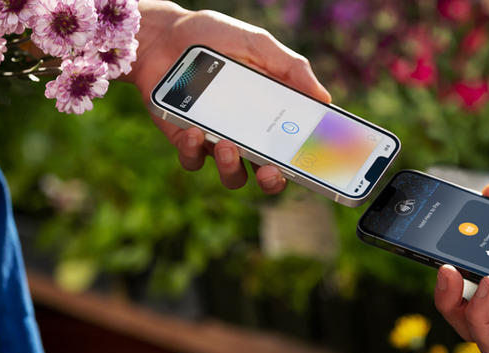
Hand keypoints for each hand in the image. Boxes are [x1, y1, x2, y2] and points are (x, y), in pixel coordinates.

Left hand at [124, 1, 330, 191]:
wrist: (164, 35)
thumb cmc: (215, 37)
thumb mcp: (259, 45)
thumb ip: (291, 67)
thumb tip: (325, 98)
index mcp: (271, 116)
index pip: (294, 148)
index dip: (305, 162)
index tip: (311, 164)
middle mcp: (247, 134)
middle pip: (268, 173)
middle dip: (272, 180)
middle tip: (270, 171)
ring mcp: (216, 140)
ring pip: (232, 174)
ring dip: (232, 167)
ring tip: (226, 146)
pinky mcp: (185, 140)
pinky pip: (193, 160)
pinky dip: (194, 151)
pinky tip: (193, 131)